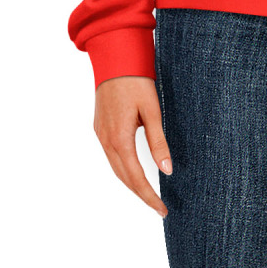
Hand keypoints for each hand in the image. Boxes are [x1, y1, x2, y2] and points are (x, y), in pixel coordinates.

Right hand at [93, 75, 171, 217]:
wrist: (114, 58)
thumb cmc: (136, 80)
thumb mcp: (153, 109)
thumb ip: (158, 141)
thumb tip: (167, 170)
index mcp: (120, 138)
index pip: (135, 177)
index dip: (149, 196)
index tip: (162, 209)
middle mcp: (106, 140)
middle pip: (123, 177)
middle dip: (141, 194)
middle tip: (159, 206)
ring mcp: (100, 134)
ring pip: (115, 168)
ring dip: (131, 182)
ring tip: (149, 193)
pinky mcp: (99, 127)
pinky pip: (111, 156)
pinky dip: (123, 168)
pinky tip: (134, 170)